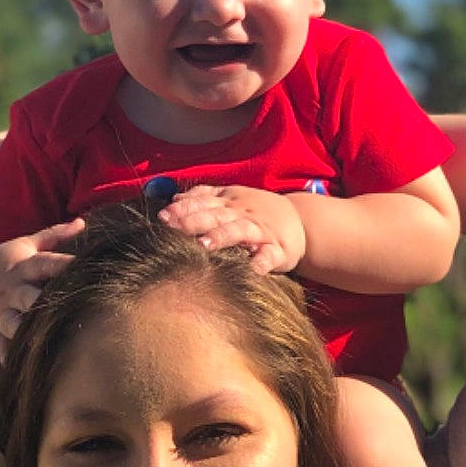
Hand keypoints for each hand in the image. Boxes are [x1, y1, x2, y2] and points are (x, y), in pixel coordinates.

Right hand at [0, 220, 85, 358]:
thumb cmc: (4, 263)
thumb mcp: (24, 245)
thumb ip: (54, 235)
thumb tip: (83, 222)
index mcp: (21, 267)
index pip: (45, 263)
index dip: (63, 264)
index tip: (83, 267)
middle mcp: (11, 291)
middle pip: (28, 297)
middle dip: (43, 303)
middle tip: (64, 308)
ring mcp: (0, 313)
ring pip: (13, 325)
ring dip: (27, 333)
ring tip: (44, 342)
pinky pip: (2, 348)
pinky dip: (13, 358)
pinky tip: (28, 369)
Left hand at [155, 184, 306, 273]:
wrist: (302, 221)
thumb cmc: (260, 211)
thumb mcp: (234, 197)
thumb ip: (205, 196)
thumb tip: (174, 198)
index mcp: (230, 202)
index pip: (203, 202)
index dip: (184, 209)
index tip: (163, 217)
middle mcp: (242, 214)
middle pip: (216, 215)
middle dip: (194, 221)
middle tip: (173, 228)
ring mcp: (260, 232)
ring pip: (239, 231)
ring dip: (222, 237)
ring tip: (204, 245)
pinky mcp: (278, 251)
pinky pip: (268, 257)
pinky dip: (260, 263)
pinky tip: (251, 270)